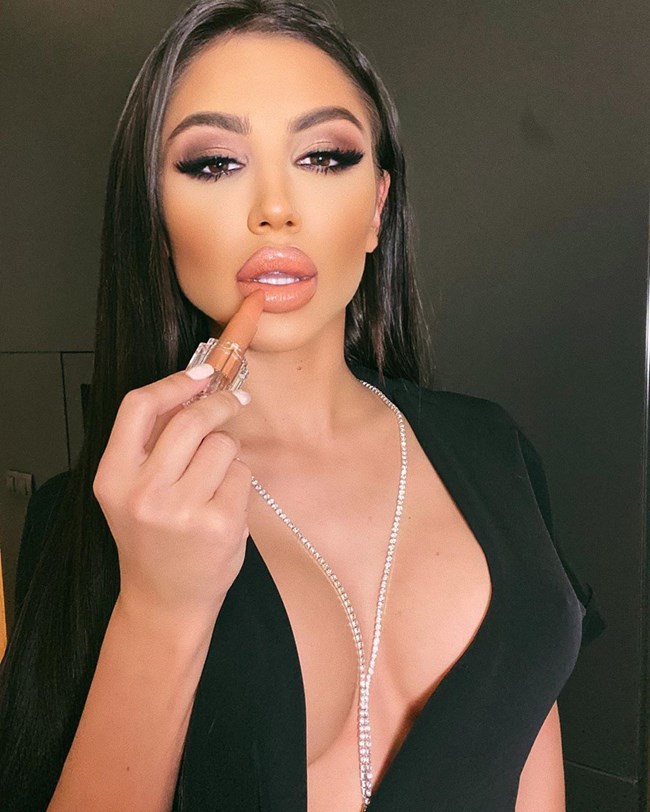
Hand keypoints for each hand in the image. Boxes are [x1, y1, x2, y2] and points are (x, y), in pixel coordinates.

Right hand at [93, 365, 250, 622]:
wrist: (165, 599)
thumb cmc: (154, 538)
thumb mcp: (133, 490)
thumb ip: (153, 442)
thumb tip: (194, 386)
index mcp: (114, 477)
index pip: (140, 407)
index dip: (176, 382)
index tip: (203, 370)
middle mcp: (143, 493)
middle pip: (190, 420)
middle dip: (219, 403)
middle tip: (234, 399)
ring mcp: (182, 510)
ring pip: (223, 445)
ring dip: (226, 453)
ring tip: (213, 482)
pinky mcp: (219, 524)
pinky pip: (241, 475)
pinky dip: (237, 482)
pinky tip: (223, 506)